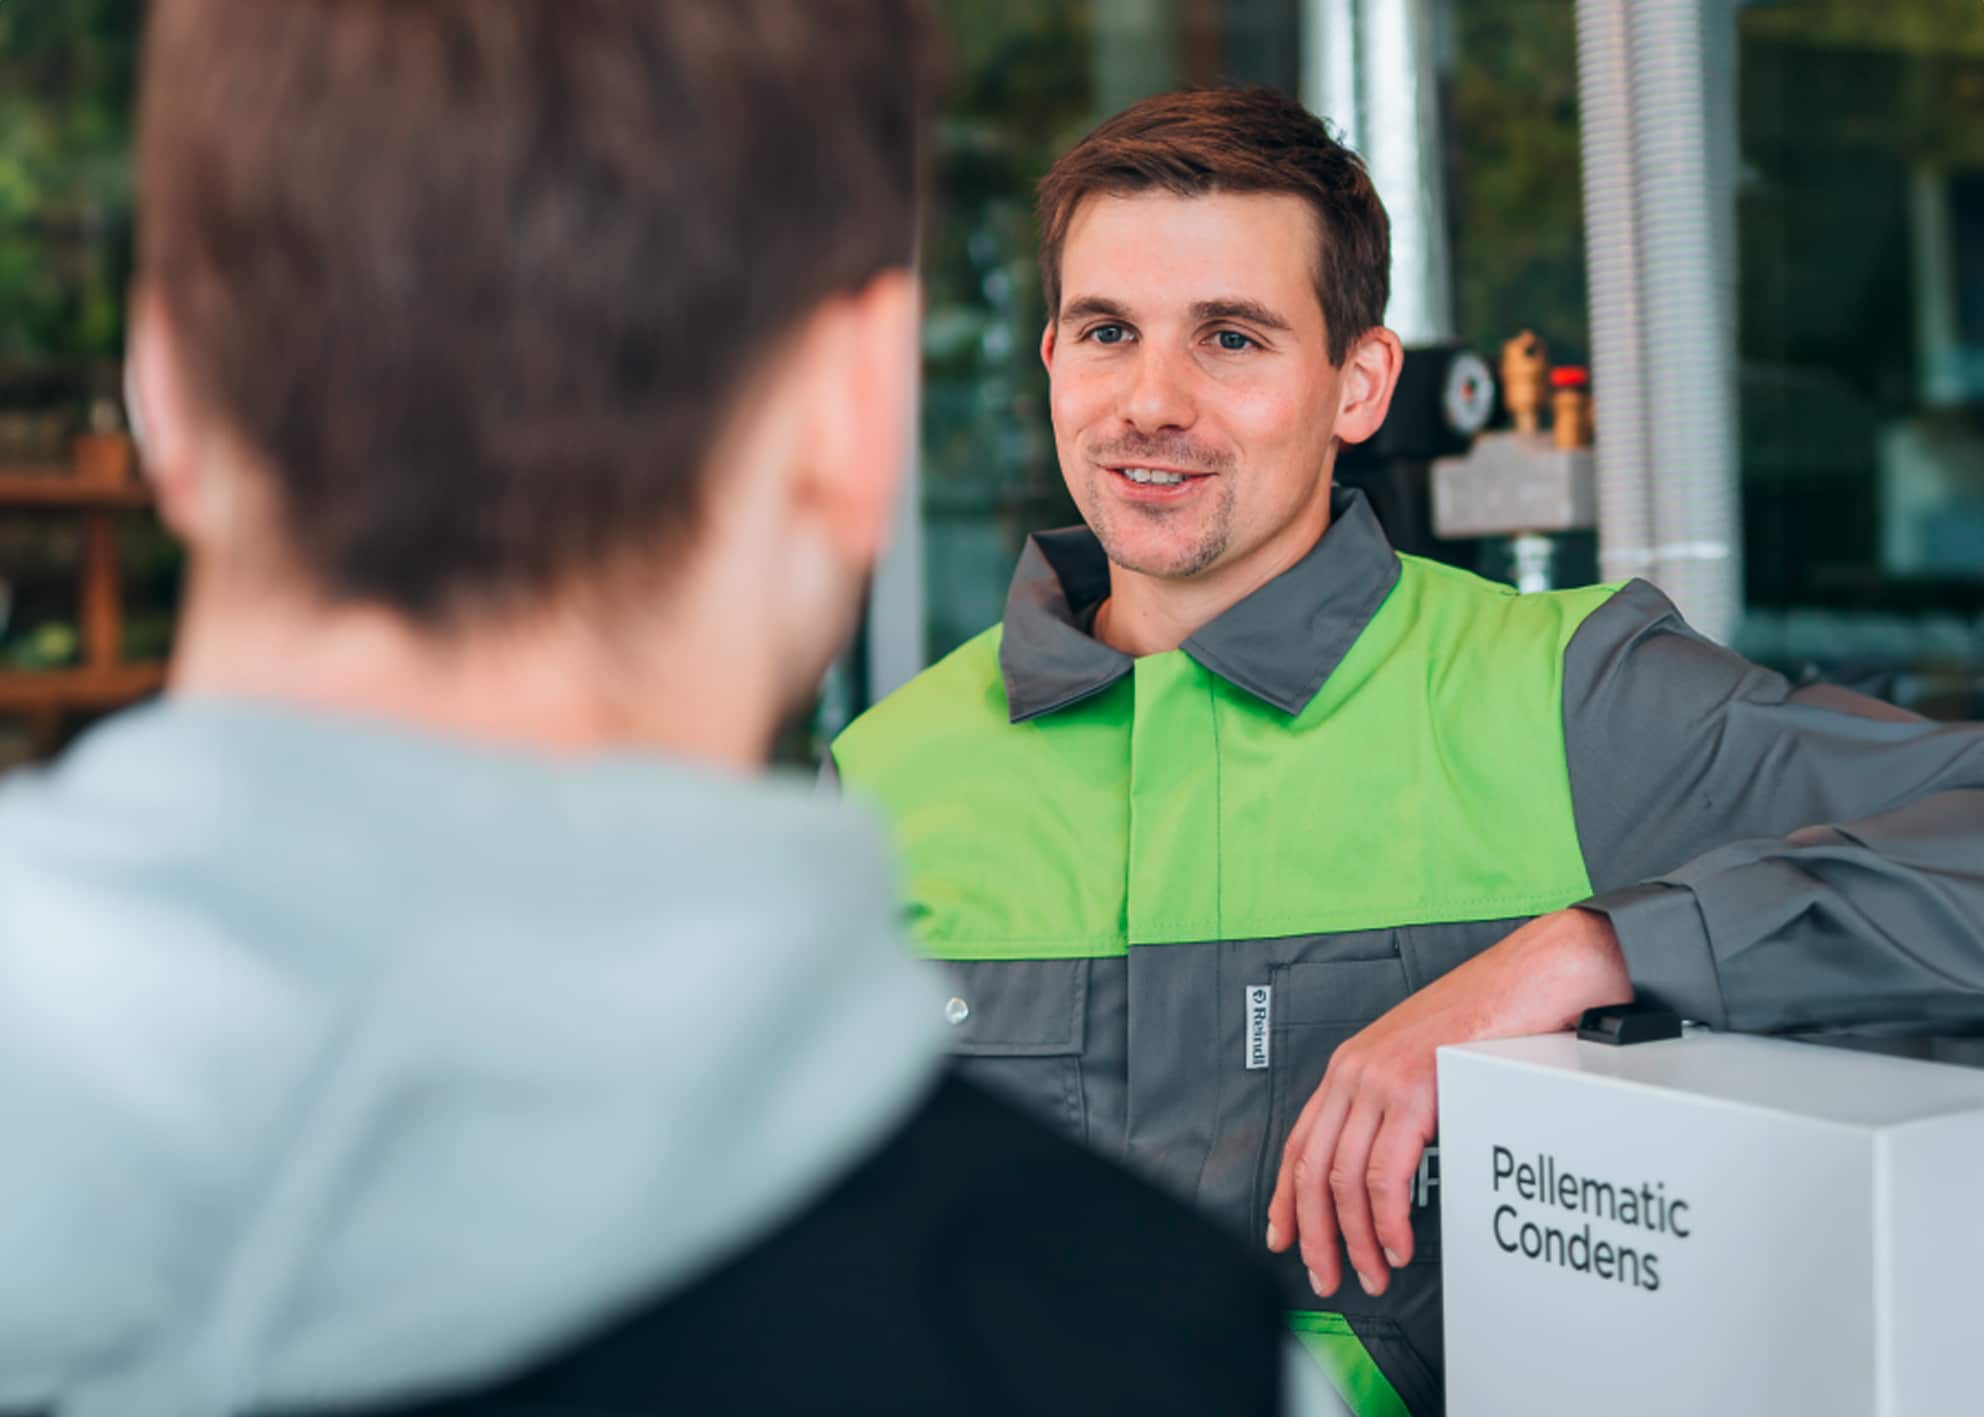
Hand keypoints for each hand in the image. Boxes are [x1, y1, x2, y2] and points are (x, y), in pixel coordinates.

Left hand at [1263, 908, 1630, 1298]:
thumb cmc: (1488, 1019)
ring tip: (1370, 1274)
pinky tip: (1395, 1245)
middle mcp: (1354, 1071)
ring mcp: (1380, 1080)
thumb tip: (1388, 1170)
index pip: (1300, 1142)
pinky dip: (1387, 1222)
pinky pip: (1384, 1176)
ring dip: (1355, 1239)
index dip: (1287, 1197)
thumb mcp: (1422, 1063)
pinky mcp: (1413, 1093)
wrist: (1530, 979)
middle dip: (1313, 1233)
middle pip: (1312, 1169)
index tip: (1283, 1236)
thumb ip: (1396, 1105)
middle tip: (1325, 1275)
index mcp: (1351, 1066)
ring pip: (1343, 1180)